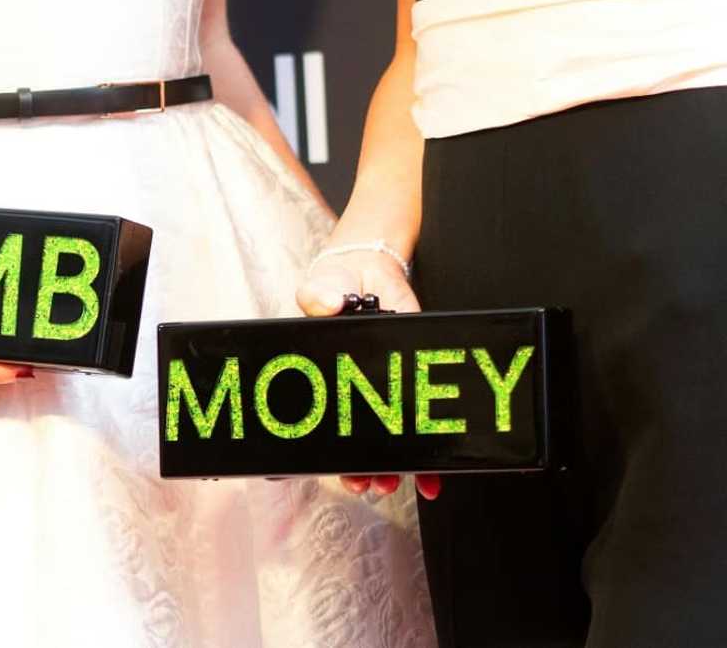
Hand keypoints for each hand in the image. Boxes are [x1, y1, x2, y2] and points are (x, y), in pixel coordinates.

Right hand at [296, 247, 439, 499]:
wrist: (368, 269)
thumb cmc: (335, 284)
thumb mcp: (320, 286)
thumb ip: (318, 294)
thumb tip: (326, 303)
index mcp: (327, 378)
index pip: (326, 423)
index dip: (332, 452)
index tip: (341, 470)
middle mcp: (356, 390)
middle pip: (359, 441)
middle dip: (365, 469)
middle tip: (369, 483)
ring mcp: (386, 388)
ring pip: (390, 441)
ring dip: (395, 467)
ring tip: (395, 484)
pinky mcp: (413, 378)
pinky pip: (423, 421)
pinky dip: (431, 452)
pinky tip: (433, 476)